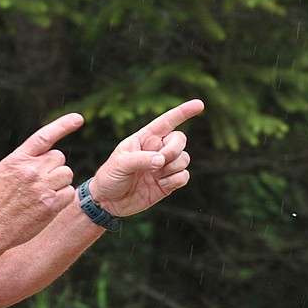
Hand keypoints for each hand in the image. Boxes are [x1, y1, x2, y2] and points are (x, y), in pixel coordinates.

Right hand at [0, 113, 83, 251]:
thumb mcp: (4, 173)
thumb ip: (24, 162)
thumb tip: (48, 156)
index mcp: (17, 160)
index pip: (44, 136)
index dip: (63, 125)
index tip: (78, 119)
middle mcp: (31, 170)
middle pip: (59, 158)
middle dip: (54, 168)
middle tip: (40, 182)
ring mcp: (42, 187)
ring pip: (66, 174)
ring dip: (59, 182)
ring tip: (42, 194)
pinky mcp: (50, 204)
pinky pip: (69, 193)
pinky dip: (62, 198)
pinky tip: (46, 205)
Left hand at [90, 99, 203, 217]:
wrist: (107, 202)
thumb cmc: (109, 177)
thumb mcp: (120, 164)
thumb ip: (141, 159)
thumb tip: (162, 160)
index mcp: (145, 138)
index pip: (167, 121)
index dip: (184, 112)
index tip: (200, 104)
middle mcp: (157, 149)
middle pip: (180, 140)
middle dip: (174, 149)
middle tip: (160, 161)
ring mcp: (164, 167)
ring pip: (184, 158)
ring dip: (173, 167)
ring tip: (155, 175)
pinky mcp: (168, 183)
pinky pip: (184, 176)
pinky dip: (176, 180)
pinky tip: (161, 184)